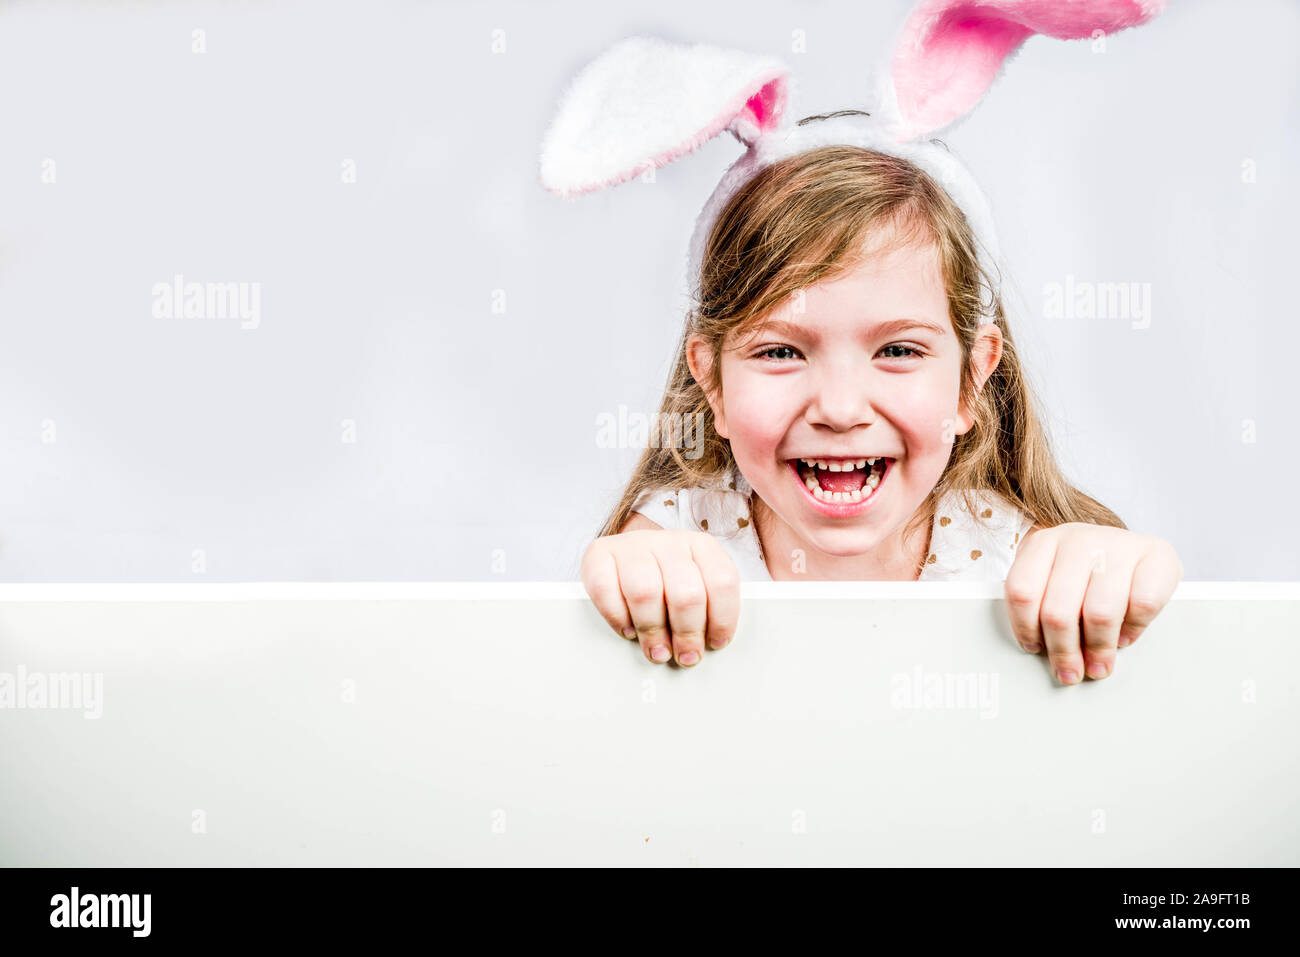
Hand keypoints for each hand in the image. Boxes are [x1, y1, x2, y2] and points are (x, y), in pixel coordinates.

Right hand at [580, 529, 740, 666]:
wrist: (627, 553)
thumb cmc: (666, 578)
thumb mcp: (695, 586)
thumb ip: (707, 609)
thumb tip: (708, 645)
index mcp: (700, 546)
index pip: (722, 581)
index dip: (722, 619)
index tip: (715, 643)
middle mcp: (667, 541)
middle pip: (685, 593)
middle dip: (687, 633)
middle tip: (685, 656)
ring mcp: (631, 545)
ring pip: (645, 592)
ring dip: (653, 631)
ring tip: (657, 650)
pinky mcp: (598, 554)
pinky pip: (605, 590)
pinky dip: (618, 618)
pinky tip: (628, 629)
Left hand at [1004, 523, 1182, 684]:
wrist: (1133, 545)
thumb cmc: (1086, 568)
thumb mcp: (1052, 576)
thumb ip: (1040, 603)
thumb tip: (1041, 652)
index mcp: (1044, 543)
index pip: (1022, 592)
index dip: (1025, 627)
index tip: (1034, 648)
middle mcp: (1079, 539)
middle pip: (1059, 610)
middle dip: (1063, 651)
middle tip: (1070, 672)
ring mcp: (1118, 544)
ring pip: (1100, 613)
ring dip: (1098, 648)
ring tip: (1098, 665)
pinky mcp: (1157, 555)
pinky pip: (1143, 606)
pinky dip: (1133, 629)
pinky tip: (1124, 636)